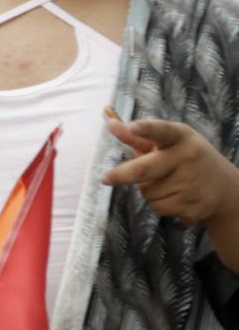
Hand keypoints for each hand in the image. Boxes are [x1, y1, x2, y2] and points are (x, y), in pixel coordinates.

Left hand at [101, 116, 238, 226]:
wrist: (225, 187)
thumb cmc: (185, 158)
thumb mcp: (167, 142)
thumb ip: (137, 136)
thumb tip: (109, 121)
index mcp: (180, 136)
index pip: (160, 130)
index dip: (144, 129)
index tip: (129, 126)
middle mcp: (188, 156)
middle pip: (143, 169)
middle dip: (120, 175)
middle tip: (105, 179)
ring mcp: (192, 182)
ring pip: (147, 192)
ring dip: (147, 191)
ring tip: (167, 184)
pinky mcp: (194, 205)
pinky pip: (159, 208)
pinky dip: (160, 205)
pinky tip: (176, 197)